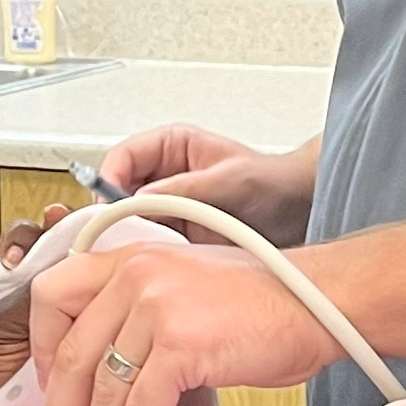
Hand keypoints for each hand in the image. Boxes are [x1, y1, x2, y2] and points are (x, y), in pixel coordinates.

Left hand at [27, 237, 339, 405]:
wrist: (321, 300)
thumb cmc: (265, 300)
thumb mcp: (186, 284)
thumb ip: (139, 309)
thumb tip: (103, 372)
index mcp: (129, 257)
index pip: (51, 297)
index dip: (41, 352)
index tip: (52, 390)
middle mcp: (134, 274)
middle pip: (70, 355)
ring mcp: (156, 306)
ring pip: (103, 389)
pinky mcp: (181, 342)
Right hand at [97, 124, 317, 248]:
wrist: (297, 209)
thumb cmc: (270, 180)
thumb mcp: (230, 179)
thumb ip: (187, 187)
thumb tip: (143, 198)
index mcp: (170, 146)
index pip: (122, 158)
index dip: (109, 181)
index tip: (109, 206)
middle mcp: (162, 175)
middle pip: (117, 192)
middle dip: (114, 213)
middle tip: (116, 234)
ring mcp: (167, 205)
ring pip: (128, 220)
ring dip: (129, 234)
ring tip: (137, 249)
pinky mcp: (175, 232)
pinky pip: (148, 241)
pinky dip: (147, 251)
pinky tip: (156, 259)